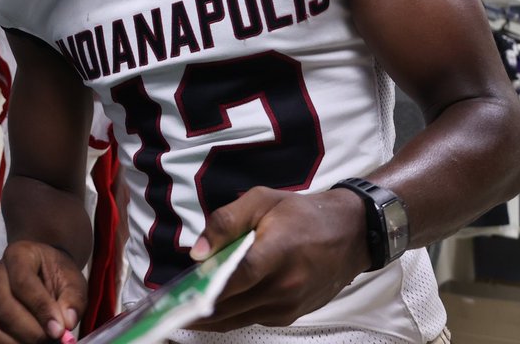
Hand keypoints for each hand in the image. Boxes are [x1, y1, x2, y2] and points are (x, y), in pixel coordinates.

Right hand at [0, 240, 87, 343]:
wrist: (46, 271)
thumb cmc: (57, 272)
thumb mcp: (74, 279)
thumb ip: (73, 299)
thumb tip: (67, 323)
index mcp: (18, 255)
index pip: (23, 283)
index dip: (41, 309)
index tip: (59, 330)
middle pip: (7, 310)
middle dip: (33, 333)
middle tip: (56, 341)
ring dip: (20, 343)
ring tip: (46, 342)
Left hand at [188, 187, 370, 330]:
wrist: (350, 234)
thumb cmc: (302, 213)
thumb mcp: (262, 201)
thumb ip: (226, 222)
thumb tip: (197, 252)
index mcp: (277, 252)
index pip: (237, 277)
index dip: (205, 289)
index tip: (177, 295)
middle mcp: (284, 286)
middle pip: (232, 305)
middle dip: (198, 308)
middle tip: (169, 306)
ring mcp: (288, 305)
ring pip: (238, 318)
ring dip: (211, 316)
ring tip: (184, 308)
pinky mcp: (290, 315)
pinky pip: (252, 318)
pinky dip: (232, 314)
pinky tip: (216, 304)